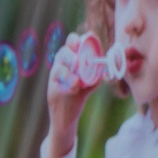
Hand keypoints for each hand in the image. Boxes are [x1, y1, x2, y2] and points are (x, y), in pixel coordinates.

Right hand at [45, 29, 96, 155]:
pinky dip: (67, 85)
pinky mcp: (52, 92)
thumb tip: (104, 65)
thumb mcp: (89, 84)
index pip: (69, 46)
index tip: (82, 39)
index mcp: (68, 63)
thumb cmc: (77, 98)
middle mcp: (59, 68)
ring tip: (76, 82)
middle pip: (61, 54)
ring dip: (68, 73)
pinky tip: (74, 88)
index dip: (74, 40)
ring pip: (57, 69)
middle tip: (78, 62)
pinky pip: (58, 85)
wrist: (66, 118)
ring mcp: (54, 80)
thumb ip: (95, 74)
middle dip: (69, 55)